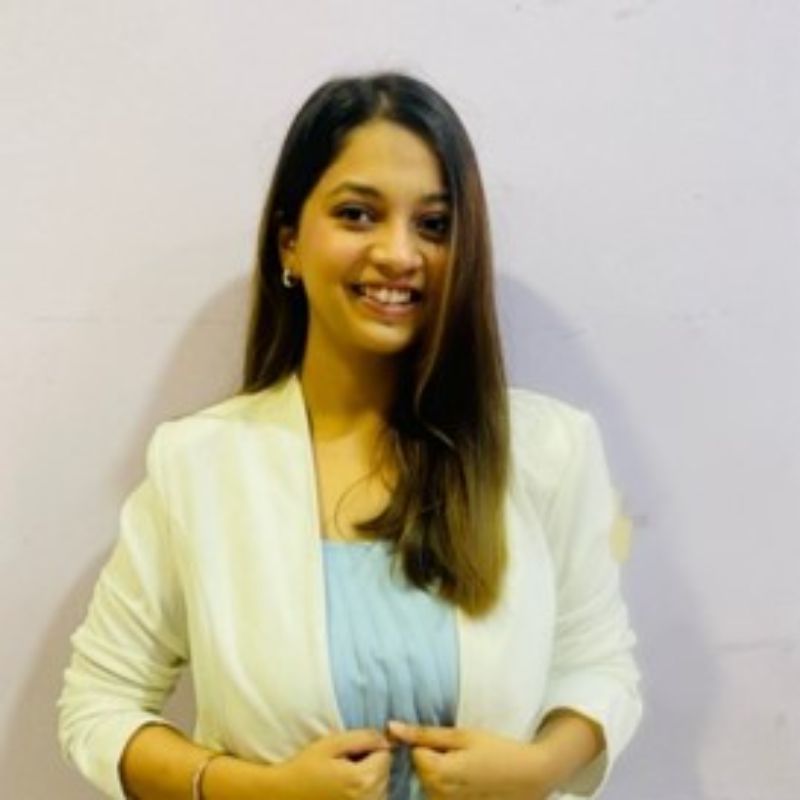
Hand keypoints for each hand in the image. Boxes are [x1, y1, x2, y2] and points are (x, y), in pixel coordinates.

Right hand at [275, 729, 391, 799]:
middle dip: (372, 763)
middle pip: (386, 771)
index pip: (386, 755)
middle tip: (346, 763)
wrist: (285, 795)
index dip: (371, 748)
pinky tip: (348, 789)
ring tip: (345, 776)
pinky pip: (375, 798)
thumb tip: (386, 738)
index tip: (352, 751)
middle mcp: (369, 799)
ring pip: (382, 786)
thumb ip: (362, 737)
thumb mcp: (332, 744)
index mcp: (362, 779)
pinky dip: (366, 791)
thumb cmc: (307, 767)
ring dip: (370, 778)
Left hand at [387, 721, 556, 799]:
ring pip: (429, 784)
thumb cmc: (497, 750)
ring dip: (440, 773)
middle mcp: (438, 796)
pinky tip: (468, 780)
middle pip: (420, 771)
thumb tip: (391, 727)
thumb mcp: (462, 735)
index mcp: (437, 774)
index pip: (414, 753)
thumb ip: (424, 734)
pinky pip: (441, 796)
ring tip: (466, 765)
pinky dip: (449, 786)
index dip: (427, 742)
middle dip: (432, 758)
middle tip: (459, 751)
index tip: (447, 740)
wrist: (531, 777)